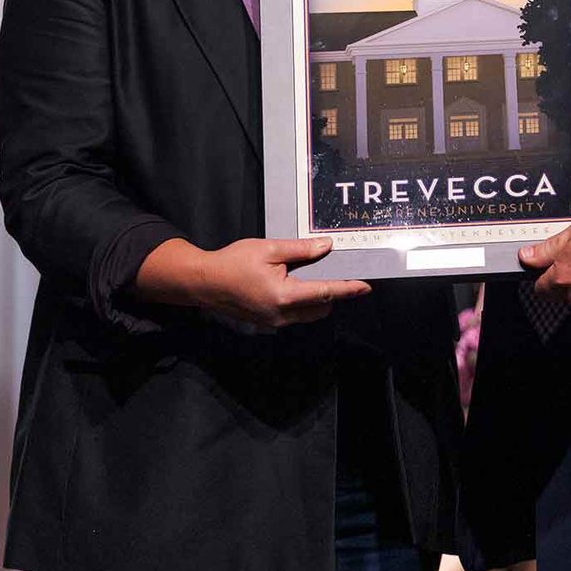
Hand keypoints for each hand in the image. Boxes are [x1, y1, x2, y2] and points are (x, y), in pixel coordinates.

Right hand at [139, 237, 370, 328]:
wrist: (204, 282)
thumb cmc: (234, 262)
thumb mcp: (269, 249)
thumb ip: (301, 250)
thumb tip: (327, 247)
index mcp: (284, 295)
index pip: (325, 293)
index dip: (348, 289)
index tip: (366, 286)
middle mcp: (282, 314)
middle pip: (321, 308)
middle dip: (332, 294)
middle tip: (336, 273)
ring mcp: (274, 322)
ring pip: (309, 315)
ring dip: (317, 300)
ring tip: (313, 278)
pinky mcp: (267, 323)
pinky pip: (294, 316)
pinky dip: (302, 304)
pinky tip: (293, 285)